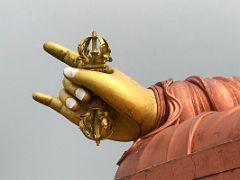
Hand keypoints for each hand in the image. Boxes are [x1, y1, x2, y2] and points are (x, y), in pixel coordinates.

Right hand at [32, 42, 156, 140]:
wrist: (141, 118)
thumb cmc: (128, 96)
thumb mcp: (107, 82)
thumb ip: (85, 76)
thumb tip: (65, 71)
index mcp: (96, 72)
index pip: (74, 59)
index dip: (59, 51)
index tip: (46, 46)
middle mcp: (89, 84)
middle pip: (67, 80)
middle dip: (73, 87)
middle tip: (87, 96)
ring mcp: (85, 100)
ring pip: (64, 94)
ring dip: (68, 98)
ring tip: (80, 105)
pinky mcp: (83, 114)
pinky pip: (60, 106)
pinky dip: (48, 101)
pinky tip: (37, 95)